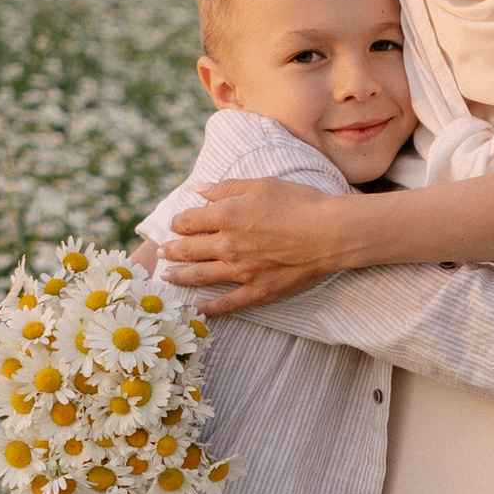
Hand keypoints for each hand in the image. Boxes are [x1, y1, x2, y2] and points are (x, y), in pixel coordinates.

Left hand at [156, 178, 352, 308]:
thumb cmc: (301, 202)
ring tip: (168, 276)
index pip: (189, 220)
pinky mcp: (257, 291)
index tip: (175, 226)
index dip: (178, 223)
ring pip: (199, 276)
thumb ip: (227, 188)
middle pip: (188, 249)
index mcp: (227, 214)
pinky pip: (226, 304)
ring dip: (179, 276)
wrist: (332, 233)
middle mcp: (228, 244)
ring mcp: (241, 271)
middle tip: (161, 253)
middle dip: (171, 250)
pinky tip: (194, 309)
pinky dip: (207, 309)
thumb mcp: (262, 184)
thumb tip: (199, 190)